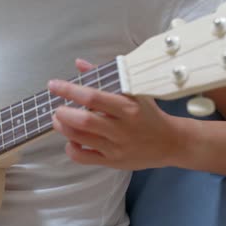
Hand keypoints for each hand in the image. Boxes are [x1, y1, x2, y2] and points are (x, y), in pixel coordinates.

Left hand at [48, 59, 184, 169]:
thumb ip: (106, 77)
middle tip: (57, 108)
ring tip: (59, 120)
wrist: (171, 142)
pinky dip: (71, 148)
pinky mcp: (113, 162)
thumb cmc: (149, 113)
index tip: (54, 85)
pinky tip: (72, 140)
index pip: (93, 97)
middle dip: (63, 113)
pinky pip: (84, 158)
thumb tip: (79, 64)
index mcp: (128, 107)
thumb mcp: (133, 91)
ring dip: (63, 128)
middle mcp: (122, 128)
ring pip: (80, 138)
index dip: (69, 90)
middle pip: (84, 121)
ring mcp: (117, 147)